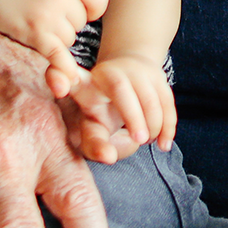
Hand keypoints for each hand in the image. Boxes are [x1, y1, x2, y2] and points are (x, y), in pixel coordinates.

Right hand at [0, 0, 108, 83]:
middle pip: (83, 22)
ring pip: (70, 39)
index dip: (92, 6)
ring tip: (38, 18)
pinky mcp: (34, 33)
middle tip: (47, 8)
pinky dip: (64, 68)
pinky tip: (68, 77)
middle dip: (69, 20)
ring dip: (57, 35)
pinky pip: (58, 55)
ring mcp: (47, 14)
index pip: (100, 0)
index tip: (79, 6)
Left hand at [56, 57, 175, 163]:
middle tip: (139, 140)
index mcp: (86, 84)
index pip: (72, 82)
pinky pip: (166, 100)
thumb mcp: (91, 123)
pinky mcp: (156, 76)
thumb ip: (93, 143)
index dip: (60, 79)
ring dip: (152, 123)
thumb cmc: (102, 108)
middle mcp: (110, 73)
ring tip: (148, 142)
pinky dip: (167, 124)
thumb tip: (108, 156)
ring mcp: (135, 71)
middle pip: (120, 89)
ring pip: (147, 95)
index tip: (61, 90)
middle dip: (132, 115)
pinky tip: (163, 144)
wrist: (128, 72)